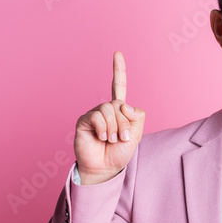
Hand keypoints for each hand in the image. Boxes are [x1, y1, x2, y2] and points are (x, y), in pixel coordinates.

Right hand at [74, 51, 145, 183]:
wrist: (105, 169)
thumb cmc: (119, 153)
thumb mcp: (136, 135)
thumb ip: (137, 117)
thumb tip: (124, 104)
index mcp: (119, 110)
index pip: (119, 86)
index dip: (118, 70)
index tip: (117, 54)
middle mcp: (106, 109)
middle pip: (119, 104)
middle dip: (124, 123)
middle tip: (123, 139)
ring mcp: (94, 114)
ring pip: (109, 109)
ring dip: (115, 127)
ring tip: (112, 140)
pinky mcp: (84, 121)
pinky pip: (97, 116)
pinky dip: (104, 128)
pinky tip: (102, 137)